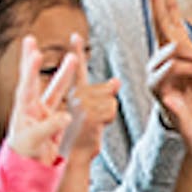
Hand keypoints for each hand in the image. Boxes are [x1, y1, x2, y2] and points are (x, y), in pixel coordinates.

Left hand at [5, 36, 75, 163]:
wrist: (29, 170)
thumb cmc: (25, 155)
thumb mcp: (33, 141)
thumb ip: (49, 127)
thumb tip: (67, 116)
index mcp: (23, 110)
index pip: (27, 85)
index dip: (30, 69)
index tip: (34, 52)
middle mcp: (32, 107)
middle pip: (34, 79)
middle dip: (33, 60)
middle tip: (31, 39)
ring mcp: (44, 113)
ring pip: (56, 89)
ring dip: (65, 74)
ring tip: (74, 58)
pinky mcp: (54, 121)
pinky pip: (67, 104)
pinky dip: (76, 95)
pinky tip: (84, 88)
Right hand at [61, 33, 120, 160]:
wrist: (75, 156)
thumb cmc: (84, 134)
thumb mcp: (95, 112)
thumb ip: (104, 94)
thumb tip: (117, 80)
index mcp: (75, 93)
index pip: (77, 69)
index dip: (76, 51)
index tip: (75, 34)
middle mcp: (75, 95)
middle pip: (107, 89)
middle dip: (107, 105)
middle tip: (92, 121)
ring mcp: (81, 104)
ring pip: (111, 99)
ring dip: (109, 114)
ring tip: (94, 125)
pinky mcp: (89, 113)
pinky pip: (111, 109)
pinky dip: (109, 120)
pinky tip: (96, 128)